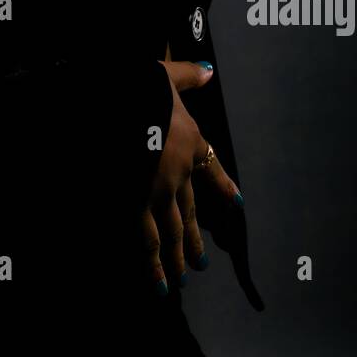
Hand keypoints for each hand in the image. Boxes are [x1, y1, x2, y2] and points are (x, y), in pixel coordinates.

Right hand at [143, 60, 243, 293]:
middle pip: (190, 211)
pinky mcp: (136, 202)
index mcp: (190, 141)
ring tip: (184, 280)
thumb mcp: (167, 75)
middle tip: (202, 263)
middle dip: (194, 239)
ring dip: (179, 257)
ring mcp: (158, 191)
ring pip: (172, 231)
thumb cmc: (141, 87)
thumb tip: (209, 72)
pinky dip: (154, 264)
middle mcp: (179, 172)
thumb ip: (189, 77)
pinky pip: (147, 239)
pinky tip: (160, 284)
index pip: (213, 169)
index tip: (239, 202)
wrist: (118, 104)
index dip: (225, 187)